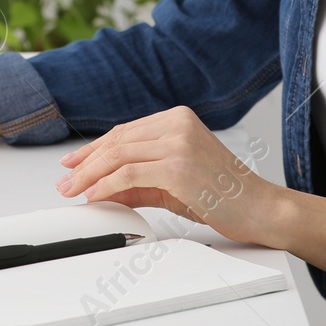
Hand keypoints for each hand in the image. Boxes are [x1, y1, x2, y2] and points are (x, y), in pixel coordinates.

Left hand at [54, 106, 283, 246]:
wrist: (261, 207)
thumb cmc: (224, 193)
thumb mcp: (174, 182)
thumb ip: (138, 182)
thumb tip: (102, 188)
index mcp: (178, 118)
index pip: (124, 131)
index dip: (93, 148)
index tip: (73, 163)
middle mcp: (177, 123)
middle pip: (117, 140)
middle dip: (85, 163)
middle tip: (64, 181)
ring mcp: (178, 142)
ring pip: (118, 154)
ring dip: (88, 175)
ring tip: (72, 190)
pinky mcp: (178, 165)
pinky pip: (129, 173)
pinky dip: (105, 185)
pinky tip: (94, 196)